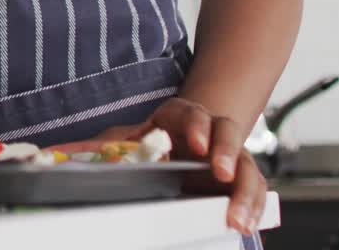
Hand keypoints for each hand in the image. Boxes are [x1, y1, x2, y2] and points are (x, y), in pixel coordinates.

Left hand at [99, 97, 265, 234]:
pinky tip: (247, 224)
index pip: (193, 114)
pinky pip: (255, 189)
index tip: (196, 145)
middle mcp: (213, 131)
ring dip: (245, 192)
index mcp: (183, 116)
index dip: (197, 127)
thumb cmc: (151, 140)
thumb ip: (113, 144)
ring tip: (237, 217)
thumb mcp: (129, 139)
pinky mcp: (240, 178)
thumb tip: (83, 152)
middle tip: (222, 174)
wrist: (175, 146)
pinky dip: (254, 207)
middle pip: (228, 134)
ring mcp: (231, 154)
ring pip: (247, 166)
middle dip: (227, 153)